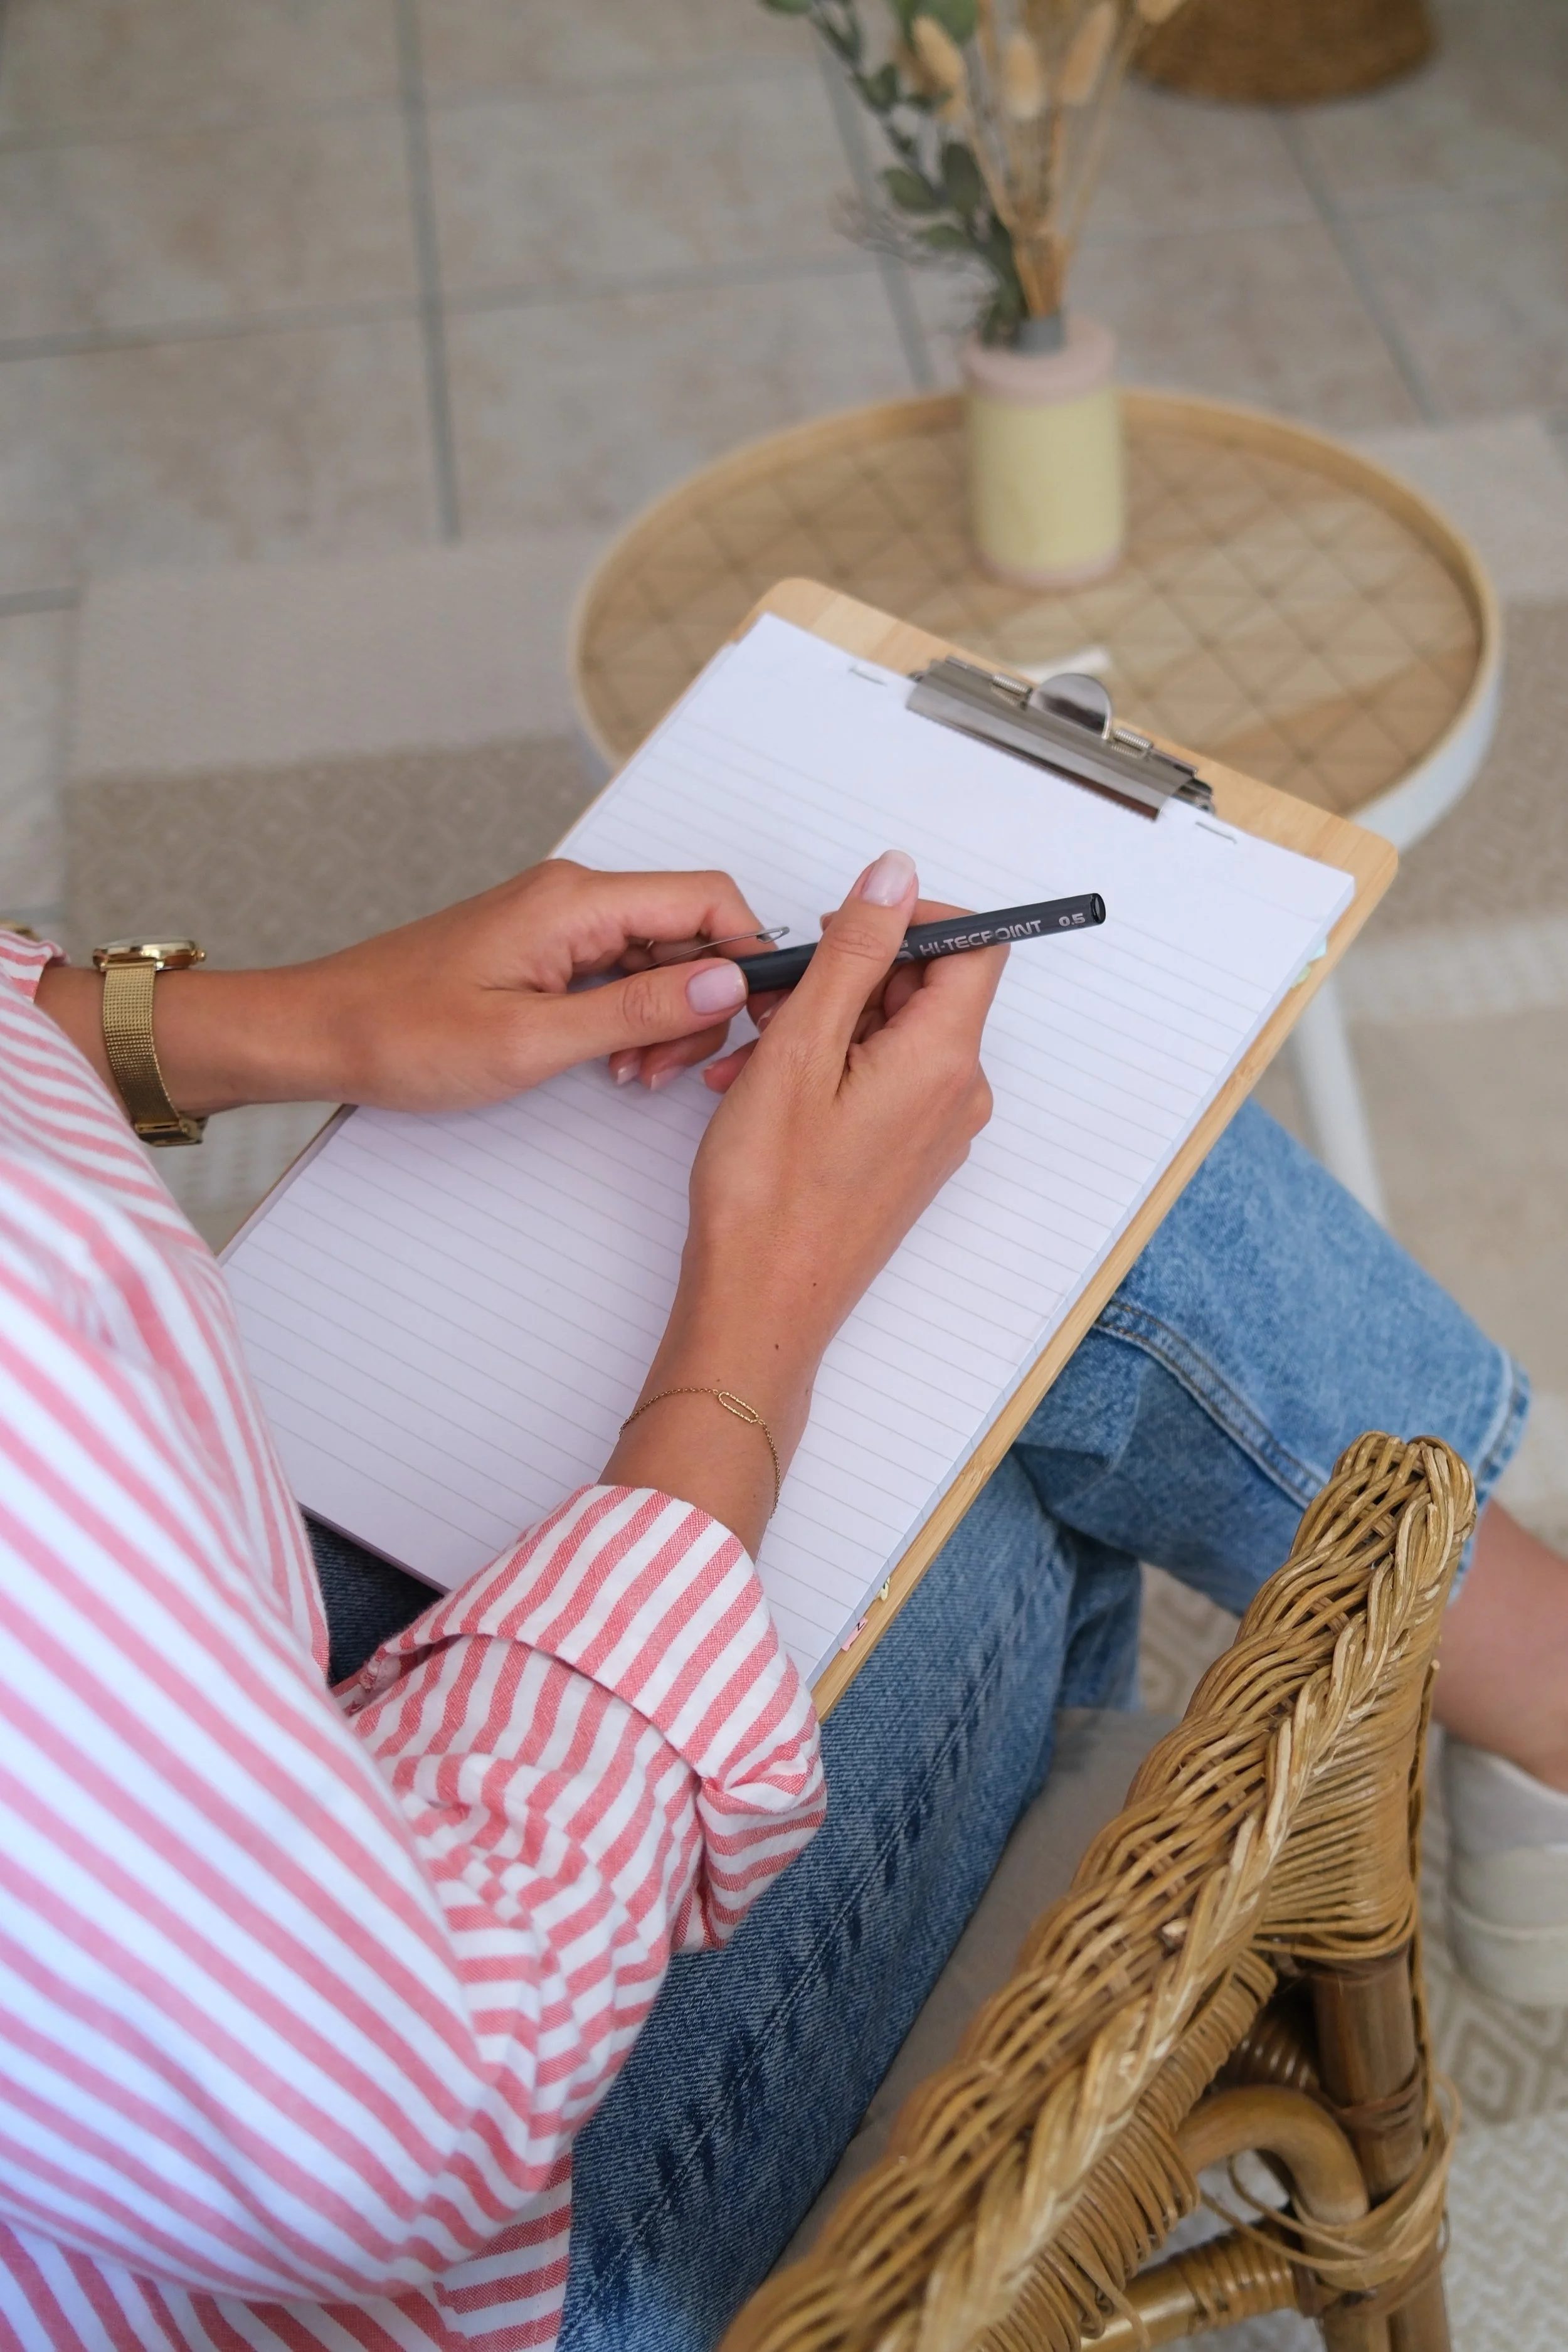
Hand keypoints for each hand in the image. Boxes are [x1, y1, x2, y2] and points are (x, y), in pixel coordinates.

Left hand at [35, 862, 768, 1116]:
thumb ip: (637, 1011)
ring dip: (666, 1019)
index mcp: (576, 903)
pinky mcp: (544, 951)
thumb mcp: (532, 1040)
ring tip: (633, 1073)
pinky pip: (619, 974)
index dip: (750, 956)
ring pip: (659, 959)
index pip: (708, 901)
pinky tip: (610, 1061)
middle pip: (691, 933)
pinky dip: (630, 1019)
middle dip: (703, 1003)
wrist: (320, 1032)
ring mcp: (559, 924)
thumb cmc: (402, 1034)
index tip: (757, 1019)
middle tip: (670, 1069)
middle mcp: (574, 899)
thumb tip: (725, 986)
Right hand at [605, 850, 1004, 1550]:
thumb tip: (895, 877)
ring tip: (749, 1051)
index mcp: (944, 1060)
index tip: (846, 924)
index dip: (914, 918)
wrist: (759, 1306)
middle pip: (927, 988)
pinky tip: (760, 1088)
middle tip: (775, 994)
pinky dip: (824, 1067)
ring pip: (890, 1035)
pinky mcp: (904, 1159)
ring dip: (823, 1023)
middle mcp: (955, 1096)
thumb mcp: (800, 1047)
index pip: (974, 946)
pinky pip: (878, 1082)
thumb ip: (854, 952)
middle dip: (850, 973)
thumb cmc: (768, 1195)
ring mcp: (933, 1132)